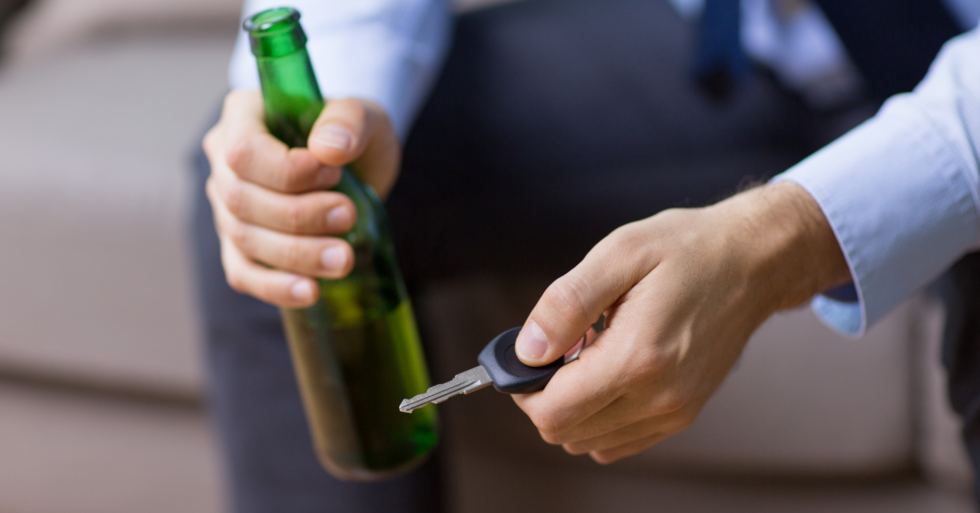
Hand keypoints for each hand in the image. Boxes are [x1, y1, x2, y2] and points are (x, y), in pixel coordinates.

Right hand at [202, 90, 400, 307]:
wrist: (356, 166)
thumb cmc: (352, 134)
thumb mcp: (363, 115)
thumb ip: (349, 121)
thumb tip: (328, 149)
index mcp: (242, 117)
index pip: (243, 152)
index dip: (286, 171)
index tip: (333, 174)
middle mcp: (224, 163)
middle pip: (241, 200)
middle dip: (299, 216)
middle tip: (348, 215)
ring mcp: (227, 207)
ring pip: (244, 239)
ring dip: (297, 254)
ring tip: (344, 258)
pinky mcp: (241, 247)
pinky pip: (244, 273)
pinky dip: (275, 287)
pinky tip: (310, 292)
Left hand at [511, 182, 850, 463]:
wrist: (754, 262)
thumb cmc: (688, 250)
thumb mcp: (620, 253)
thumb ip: (566, 304)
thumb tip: (527, 350)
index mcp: (638, 357)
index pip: (553, 411)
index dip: (524, 387)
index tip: (528, 354)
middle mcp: (659, 397)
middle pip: (566, 433)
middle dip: (544, 396)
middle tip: (559, 348)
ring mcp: (674, 411)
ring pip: (589, 442)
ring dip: (572, 408)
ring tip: (588, 355)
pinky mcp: (683, 414)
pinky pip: (619, 441)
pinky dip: (599, 417)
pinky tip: (609, 372)